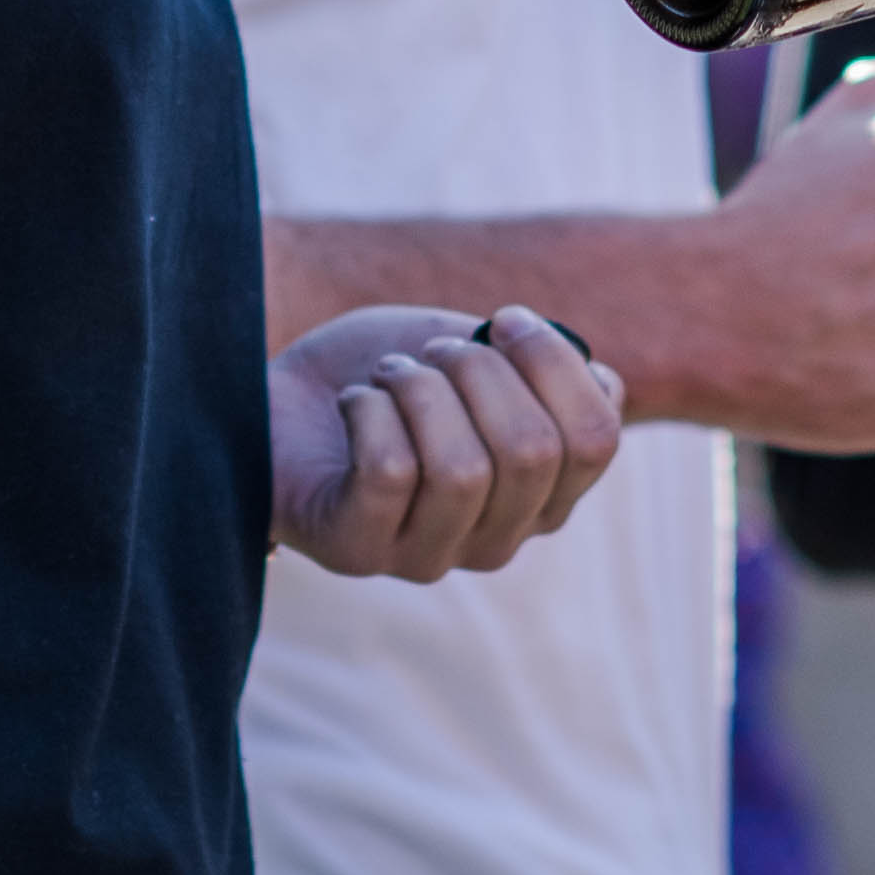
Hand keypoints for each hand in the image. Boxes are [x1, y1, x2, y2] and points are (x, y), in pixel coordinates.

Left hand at [270, 304, 632, 581]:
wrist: (278, 395)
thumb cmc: (386, 374)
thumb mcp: (475, 355)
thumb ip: (542, 370)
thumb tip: (596, 376)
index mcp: (541, 496)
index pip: (595, 440)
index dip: (555, 362)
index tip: (501, 319)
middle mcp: (496, 540)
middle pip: (533, 450)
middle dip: (481, 370)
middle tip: (434, 351)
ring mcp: (426, 555)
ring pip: (464, 468)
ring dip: (421, 391)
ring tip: (390, 374)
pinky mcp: (357, 550)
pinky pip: (391, 473)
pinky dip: (372, 410)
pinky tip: (353, 400)